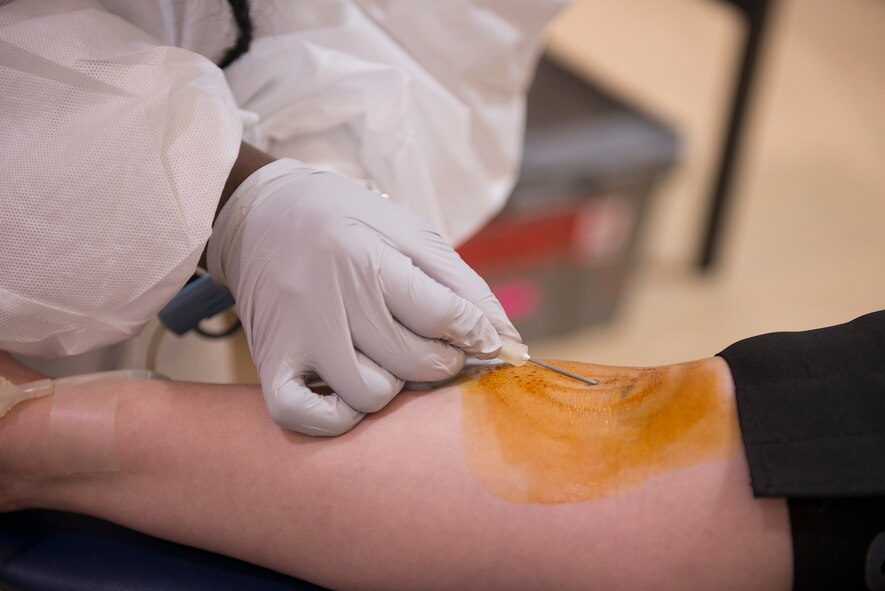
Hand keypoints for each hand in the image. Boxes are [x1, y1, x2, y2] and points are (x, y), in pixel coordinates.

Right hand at [208, 159, 519, 434]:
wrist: (260, 214)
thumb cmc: (346, 222)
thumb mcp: (409, 232)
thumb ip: (462, 284)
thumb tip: (509, 340)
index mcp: (368, 257)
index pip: (443, 315)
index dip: (476, 334)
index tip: (480, 338)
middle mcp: (331, 298)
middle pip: (414, 361)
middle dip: (442, 361)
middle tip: (434, 344)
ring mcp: (297, 335)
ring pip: (369, 394)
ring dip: (392, 385)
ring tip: (386, 359)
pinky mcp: (269, 361)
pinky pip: (304, 416)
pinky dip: (335, 418)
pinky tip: (350, 391)